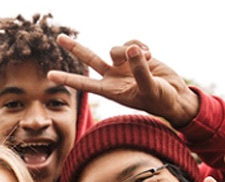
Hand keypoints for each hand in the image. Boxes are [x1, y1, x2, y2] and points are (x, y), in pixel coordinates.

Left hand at [47, 34, 198, 126]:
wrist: (175, 96)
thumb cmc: (161, 100)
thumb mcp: (150, 88)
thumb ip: (139, 69)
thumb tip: (130, 48)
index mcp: (110, 90)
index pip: (84, 84)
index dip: (67, 78)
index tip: (49, 76)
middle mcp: (113, 77)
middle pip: (89, 59)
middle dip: (75, 48)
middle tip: (58, 37)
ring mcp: (123, 65)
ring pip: (115, 48)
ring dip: (130, 50)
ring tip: (148, 59)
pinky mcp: (134, 55)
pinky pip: (131, 42)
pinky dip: (140, 46)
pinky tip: (151, 56)